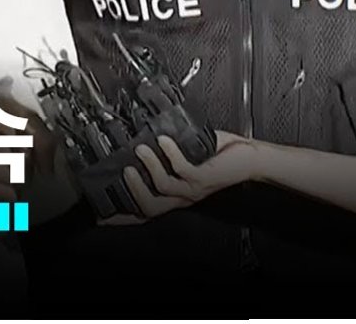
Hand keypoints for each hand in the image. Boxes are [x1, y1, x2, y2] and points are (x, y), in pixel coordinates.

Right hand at [104, 131, 257, 224]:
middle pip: (150, 207)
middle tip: (124, 171)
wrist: (251, 159)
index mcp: (177, 194)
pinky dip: (169, 153)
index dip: (124, 216)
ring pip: (162, 186)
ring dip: (149, 166)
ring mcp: (193, 189)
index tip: (104, 215)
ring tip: (141, 149)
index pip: (146, 209)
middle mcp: (183, 196)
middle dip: (132, 191)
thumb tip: (143, 139)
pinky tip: (164, 140)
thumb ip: (167, 156)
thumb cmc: (221, 156)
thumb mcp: (188, 158)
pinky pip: (181, 168)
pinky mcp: (203, 178)